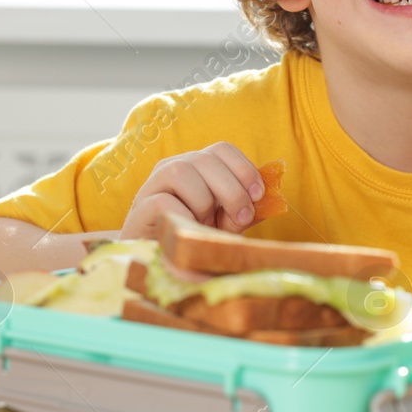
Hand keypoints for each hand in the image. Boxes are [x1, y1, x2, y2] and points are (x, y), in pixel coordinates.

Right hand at [120, 141, 264, 240]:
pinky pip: (164, 201)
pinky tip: (188, 231)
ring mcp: (153, 186)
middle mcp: (172, 168)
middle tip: (241, 219)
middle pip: (205, 158)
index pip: (222, 149)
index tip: (258, 195)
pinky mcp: (139, 209)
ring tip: (203, 225)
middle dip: (231, 190)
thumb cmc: (192, 238)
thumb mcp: (225, 223)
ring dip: (203, 202)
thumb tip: (272, 200)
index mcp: (195, 166)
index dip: (243, 168)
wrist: (156, 262)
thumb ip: (244, 210)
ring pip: (182, 172)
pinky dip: (184, 217)